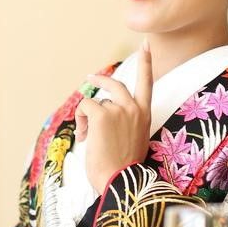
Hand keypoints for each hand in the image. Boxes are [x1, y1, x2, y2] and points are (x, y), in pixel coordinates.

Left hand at [75, 40, 153, 194]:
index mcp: (145, 115)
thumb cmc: (123, 168)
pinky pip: (85, 107)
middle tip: (90, 80)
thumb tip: (106, 112)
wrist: (119, 181)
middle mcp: (135, 109)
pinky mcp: (103, 115)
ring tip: (89, 138)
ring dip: (87, 118)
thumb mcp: (132, 140)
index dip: (145, 62)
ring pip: (95, 103)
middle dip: (101, 81)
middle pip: (115, 84)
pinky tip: (84, 137)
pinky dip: (80, 121)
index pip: (147, 82)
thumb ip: (125, 122)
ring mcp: (119, 110)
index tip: (146, 44)